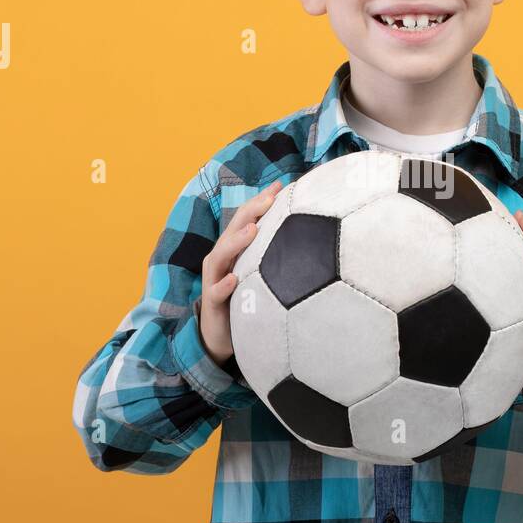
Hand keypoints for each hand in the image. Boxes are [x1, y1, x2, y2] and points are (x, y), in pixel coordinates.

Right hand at [198, 178, 282, 365]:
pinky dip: (225, 284)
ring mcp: (215, 278)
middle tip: (270, 199)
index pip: (247, 219)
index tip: (282, 186)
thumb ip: (275, 255)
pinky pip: (217, 291)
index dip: (262, 201)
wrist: (221, 336)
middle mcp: (222, 259)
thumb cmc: (245, 299)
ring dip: (236, 242)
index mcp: (235, 249)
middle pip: (234, 230)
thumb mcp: (260, 275)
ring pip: (221, 255)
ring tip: (253, 231)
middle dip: (251, 212)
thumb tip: (309, 235)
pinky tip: (236, 279)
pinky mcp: (212, 302)